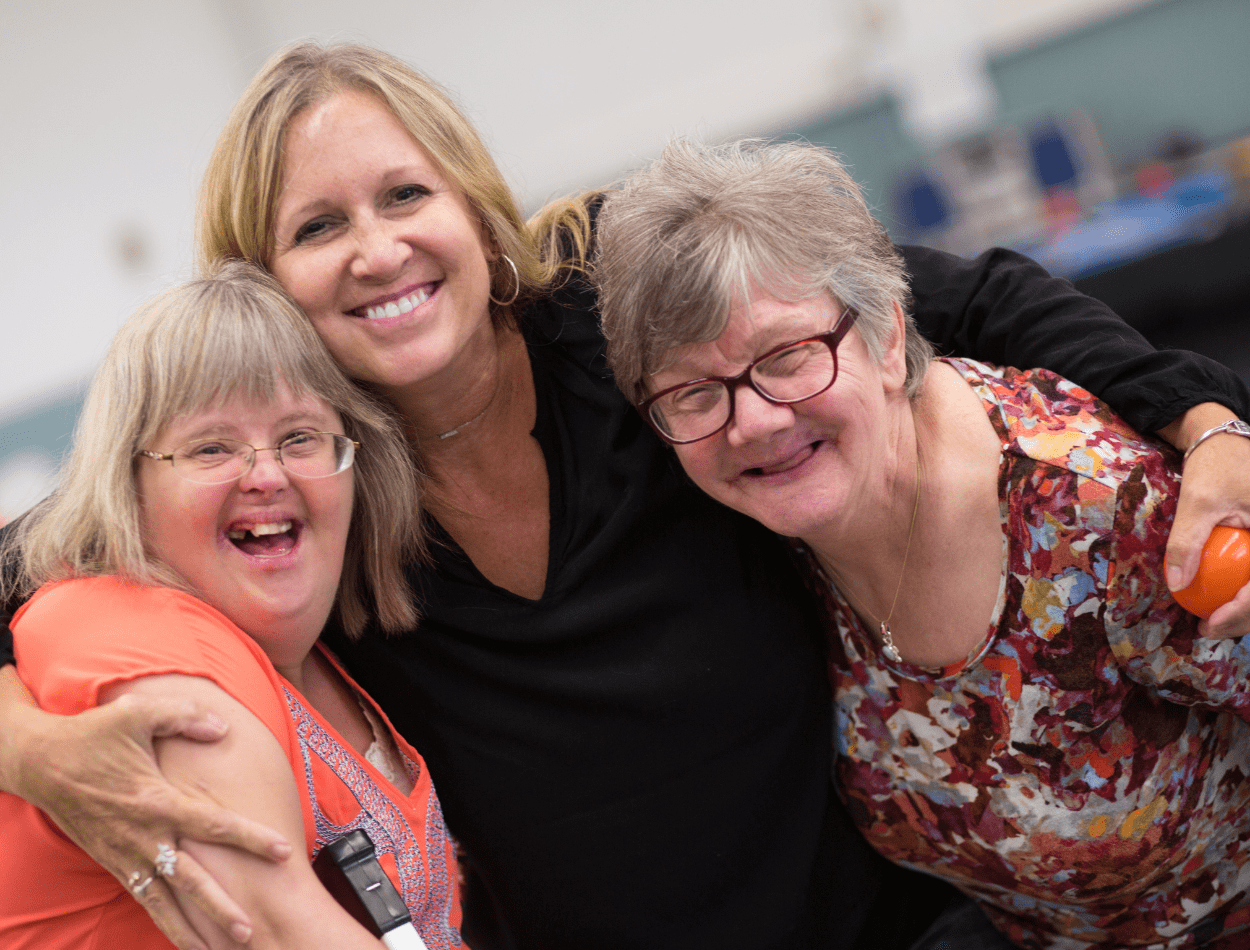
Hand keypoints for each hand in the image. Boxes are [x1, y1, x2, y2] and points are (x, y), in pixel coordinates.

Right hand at [4, 673, 291, 948]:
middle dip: (221, 907)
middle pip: (190, 880)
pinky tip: (184, 937)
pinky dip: (163, 920)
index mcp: (156, 801)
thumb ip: (185, 718)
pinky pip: (142, 898)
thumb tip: (223, 729)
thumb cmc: (93, 735)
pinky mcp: (111, 863)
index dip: (250, 838)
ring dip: (192, 927)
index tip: (282, 851)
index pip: (214, 825)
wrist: (40, 763)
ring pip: (164, 900)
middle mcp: (142, 836)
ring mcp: (125, 855)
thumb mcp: (139, 712)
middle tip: (252, 930)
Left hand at [1160, 408, 1249, 638]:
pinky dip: (1244, 590)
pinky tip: (1221, 600)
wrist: (1227, 442)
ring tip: (1214, 621)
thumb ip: (1186, 542)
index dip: (1240, 613)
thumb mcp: (1198, 502)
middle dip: (1243, 618)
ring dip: (1245, 608)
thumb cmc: (1216, 467)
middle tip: (1208, 629)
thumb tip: (1176, 584)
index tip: (1210, 625)